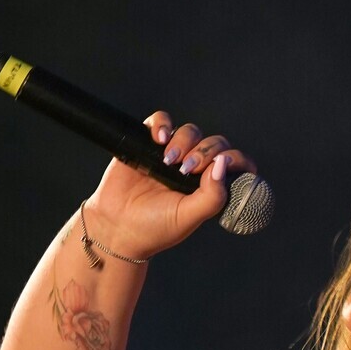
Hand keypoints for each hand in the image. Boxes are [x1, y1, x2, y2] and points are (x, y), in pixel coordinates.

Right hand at [85, 110, 258, 259]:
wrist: (116, 228)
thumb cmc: (154, 228)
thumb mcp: (188, 218)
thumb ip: (212, 196)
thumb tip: (223, 166)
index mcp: (209, 186)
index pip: (233, 163)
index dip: (235, 159)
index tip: (223, 164)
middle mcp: (193, 168)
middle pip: (214, 143)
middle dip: (205, 152)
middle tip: (187, 170)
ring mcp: (171, 154)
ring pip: (190, 131)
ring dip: (184, 141)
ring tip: (168, 161)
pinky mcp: (147, 143)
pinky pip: (161, 121)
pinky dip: (163, 124)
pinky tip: (158, 140)